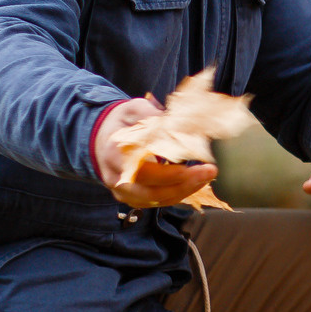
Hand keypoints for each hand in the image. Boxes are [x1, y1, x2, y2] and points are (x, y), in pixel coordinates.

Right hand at [96, 97, 218, 208]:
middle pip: (153, 191)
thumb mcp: (134, 109)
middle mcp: (116, 177)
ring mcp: (122, 191)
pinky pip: (157, 202)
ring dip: (185, 191)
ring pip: (157, 200)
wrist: (100, 137)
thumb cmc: (121, 121)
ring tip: (207, 176)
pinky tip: (194, 182)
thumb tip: (179, 124)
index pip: (146, 170)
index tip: (198, 164)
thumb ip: (154, 115)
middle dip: (185, 184)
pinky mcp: (131, 198)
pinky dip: (177, 194)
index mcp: (115, 154)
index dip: (173, 172)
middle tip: (210, 171)